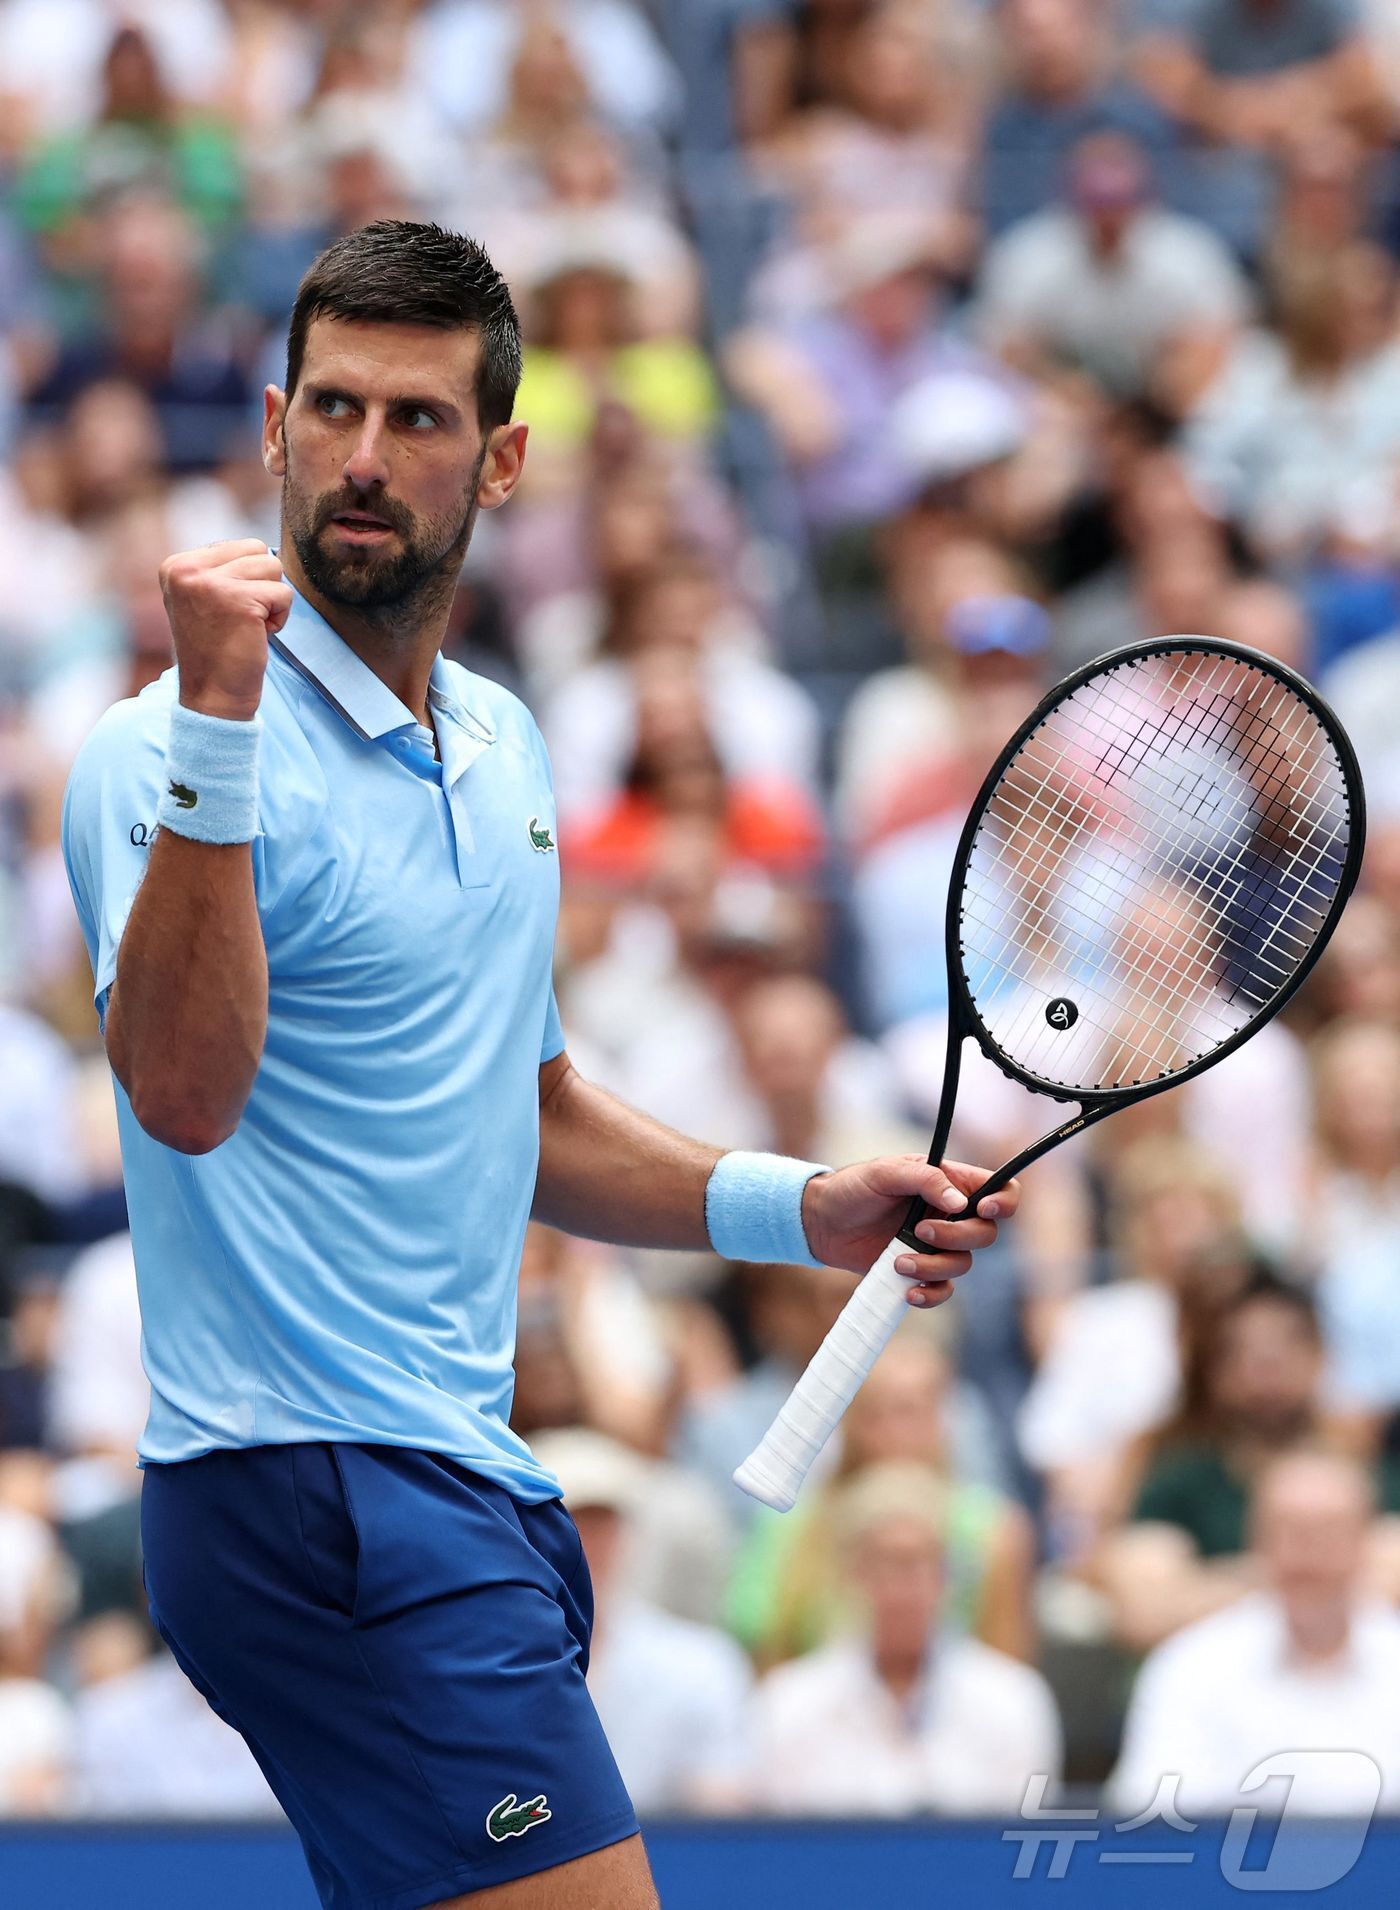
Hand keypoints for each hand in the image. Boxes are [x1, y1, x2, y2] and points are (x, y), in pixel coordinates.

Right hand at [159, 539, 293, 720]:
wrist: (213, 697)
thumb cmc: (217, 650)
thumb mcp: (205, 599)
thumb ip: (222, 569)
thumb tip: (263, 549)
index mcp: (175, 565)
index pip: (238, 545)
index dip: (247, 580)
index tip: (227, 612)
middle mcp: (186, 569)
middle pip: (257, 550)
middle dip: (262, 585)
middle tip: (242, 619)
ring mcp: (210, 583)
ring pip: (273, 566)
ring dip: (271, 601)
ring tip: (249, 626)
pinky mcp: (238, 600)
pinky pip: (283, 593)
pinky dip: (280, 618)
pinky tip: (258, 636)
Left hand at [801, 1154, 1019, 1309]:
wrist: (821, 1222)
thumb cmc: (853, 1188)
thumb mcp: (884, 1172)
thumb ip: (924, 1179)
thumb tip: (960, 1203)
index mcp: (950, 1182)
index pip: (999, 1188)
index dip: (1003, 1202)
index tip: (982, 1210)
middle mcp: (950, 1215)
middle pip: (985, 1233)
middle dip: (958, 1237)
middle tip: (921, 1231)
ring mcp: (936, 1244)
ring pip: (963, 1264)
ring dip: (935, 1266)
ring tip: (899, 1262)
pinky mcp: (921, 1270)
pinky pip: (943, 1289)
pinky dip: (931, 1294)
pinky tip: (909, 1291)